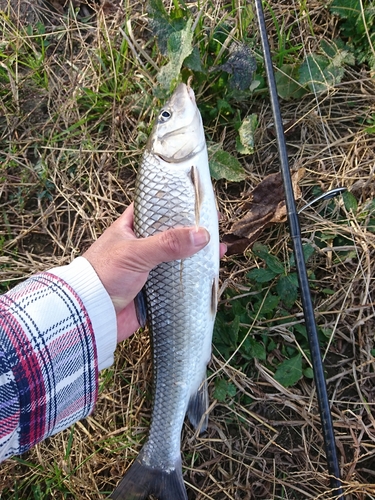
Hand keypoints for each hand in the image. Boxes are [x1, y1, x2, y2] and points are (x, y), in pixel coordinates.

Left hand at [83, 204, 225, 342]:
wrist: (90, 315)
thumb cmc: (103, 275)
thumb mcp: (136, 252)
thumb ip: (168, 243)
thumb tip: (202, 234)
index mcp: (132, 227)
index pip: (156, 208)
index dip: (177, 203)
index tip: (200, 202)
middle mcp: (142, 245)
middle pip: (173, 234)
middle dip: (193, 232)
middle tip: (216, 227)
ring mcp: (149, 268)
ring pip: (178, 258)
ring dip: (196, 256)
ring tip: (219, 251)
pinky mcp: (155, 290)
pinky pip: (177, 282)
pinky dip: (192, 279)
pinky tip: (209, 275)